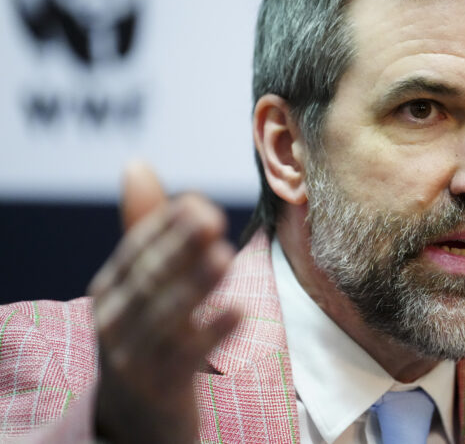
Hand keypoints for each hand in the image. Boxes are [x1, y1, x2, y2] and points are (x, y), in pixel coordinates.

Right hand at [88, 162, 240, 442]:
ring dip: (195, 286)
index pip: (136, 251)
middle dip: (180, 249)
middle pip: (150, 280)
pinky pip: (187, 359)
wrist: (132, 416)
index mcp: (109, 289)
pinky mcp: (159, 389)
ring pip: (166, 318)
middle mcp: (114, 322)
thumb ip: (143, 227)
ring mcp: (133, 358)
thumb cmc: (142, 332)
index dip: (165, 226)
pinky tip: (239, 312)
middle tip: (212, 220)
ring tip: (224, 257)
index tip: (198, 203)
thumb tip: (136, 163)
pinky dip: (213, 334)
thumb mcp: (137, 284)